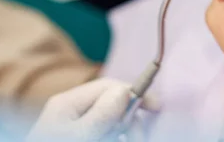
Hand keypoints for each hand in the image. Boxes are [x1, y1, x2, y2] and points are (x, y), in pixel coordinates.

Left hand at [27, 78, 158, 141]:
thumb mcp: (78, 136)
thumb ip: (100, 115)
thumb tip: (124, 90)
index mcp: (67, 103)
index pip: (108, 86)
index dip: (134, 93)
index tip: (155, 106)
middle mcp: (71, 111)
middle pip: (113, 103)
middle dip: (130, 118)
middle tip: (138, 136)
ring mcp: (75, 125)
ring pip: (112, 120)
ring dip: (125, 130)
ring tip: (129, 139)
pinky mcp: (80, 135)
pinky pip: (106, 130)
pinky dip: (116, 136)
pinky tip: (117, 140)